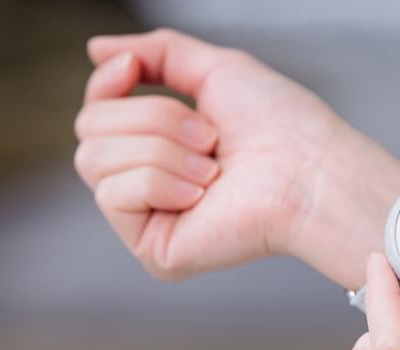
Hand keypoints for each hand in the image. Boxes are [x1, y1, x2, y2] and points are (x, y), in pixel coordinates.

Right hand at [74, 29, 399, 282]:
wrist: (310, 170)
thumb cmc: (282, 125)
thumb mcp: (215, 70)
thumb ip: (158, 54)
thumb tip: (98, 49)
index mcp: (163, 146)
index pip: (95, 112)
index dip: (104, 84)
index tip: (132, 68)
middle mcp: (151, 184)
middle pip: (89, 130)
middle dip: (151, 118)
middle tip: (210, 137)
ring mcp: (151, 220)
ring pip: (95, 160)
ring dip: (161, 149)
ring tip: (214, 168)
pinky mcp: (155, 251)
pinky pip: (113, 195)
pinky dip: (160, 183)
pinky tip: (202, 195)